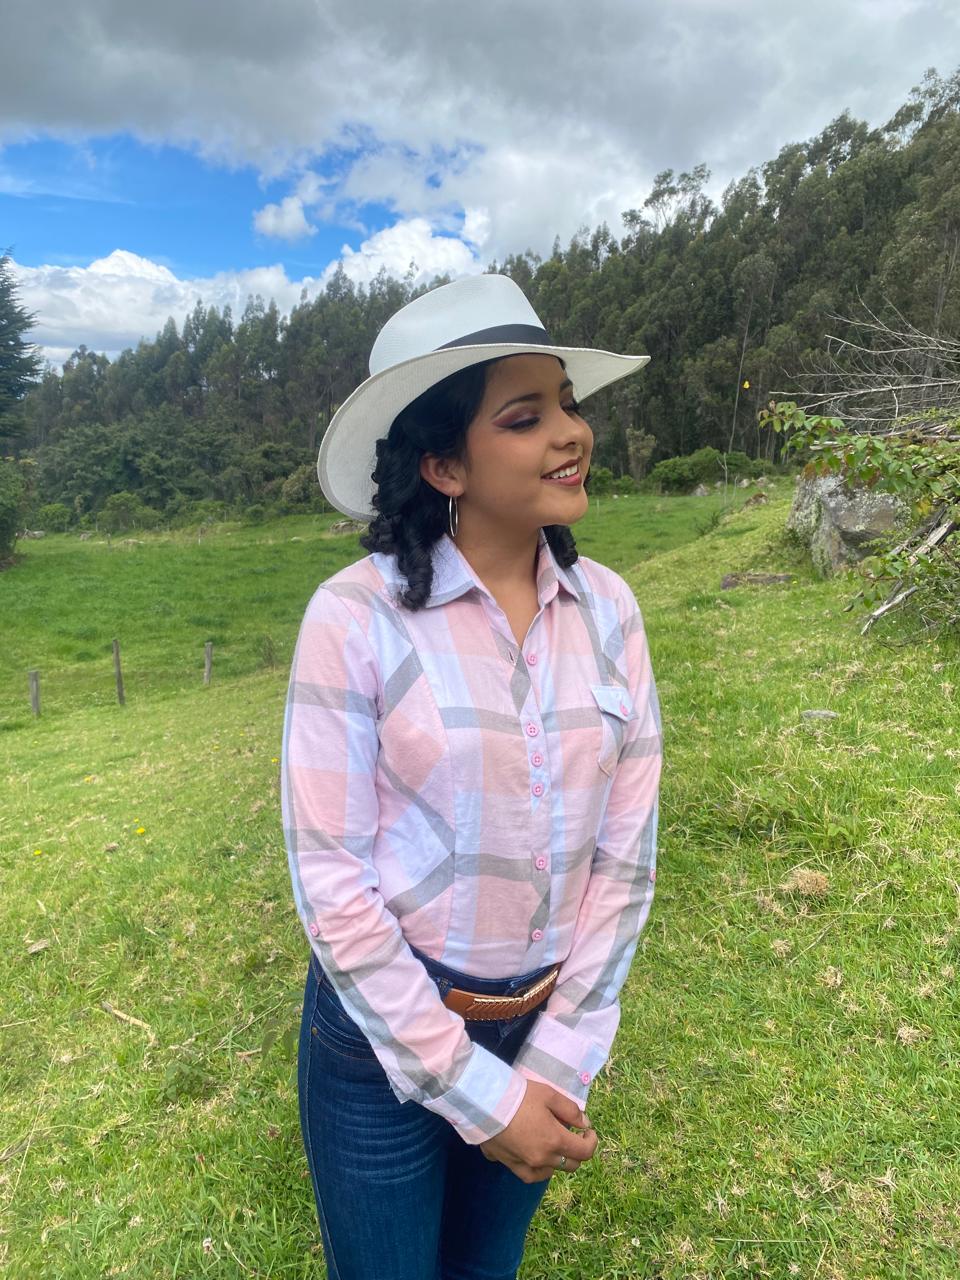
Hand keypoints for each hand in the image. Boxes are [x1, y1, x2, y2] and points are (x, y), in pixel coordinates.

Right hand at [478, 1081, 596, 1183]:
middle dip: (577, 1151)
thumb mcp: (550, 1095)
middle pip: (570, 1164)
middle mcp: (542, 1159)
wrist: (484, 1103)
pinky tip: (535, 1159)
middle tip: (572, 1134)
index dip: (591, 1141)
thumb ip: (570, 1111)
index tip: (588, 1130)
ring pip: (550, 1172)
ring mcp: (525, 1164)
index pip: (584, 1152)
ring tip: (553, 1145)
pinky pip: (529, 1175)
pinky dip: (537, 1170)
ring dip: (557, 1161)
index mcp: (555, 1141)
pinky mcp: (509, 1164)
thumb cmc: (520, 1096)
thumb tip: (584, 1124)